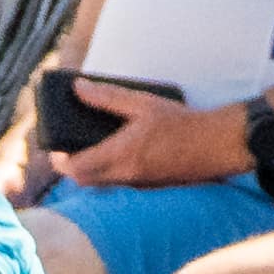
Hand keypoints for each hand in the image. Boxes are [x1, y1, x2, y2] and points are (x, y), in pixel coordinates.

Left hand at [49, 71, 257, 190]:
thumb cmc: (182, 123)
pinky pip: (121, 184)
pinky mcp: (151, 186)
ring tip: (92, 148)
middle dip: (72, 168)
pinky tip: (120, 153)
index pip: (76, 169)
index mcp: (121, 155)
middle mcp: (126, 175)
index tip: (56, 148)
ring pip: (102, 184)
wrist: (217, 145)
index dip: (60, 161)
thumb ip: (108, 97)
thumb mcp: (143, 103)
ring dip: (91, 171)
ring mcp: (139, 184)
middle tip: (69, 150)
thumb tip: (78, 88)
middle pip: (84, 181)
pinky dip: (111, 173)